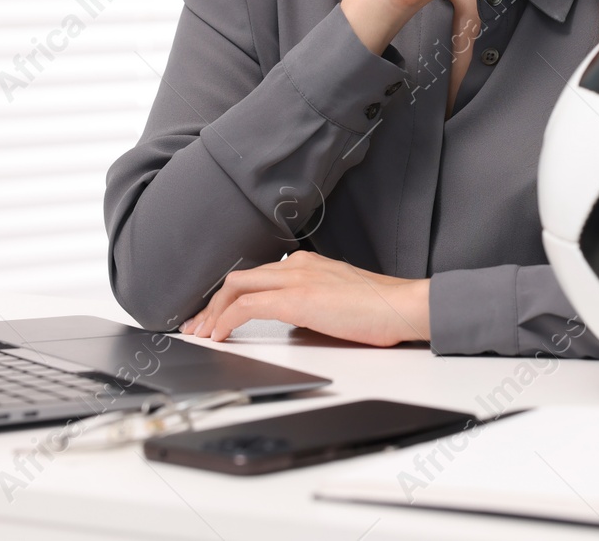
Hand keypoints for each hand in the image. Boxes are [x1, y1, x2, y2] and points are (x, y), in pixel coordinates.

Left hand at [178, 251, 430, 346]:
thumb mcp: (337, 304)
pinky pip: (246, 306)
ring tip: (200, 334)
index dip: (228, 296)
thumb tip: (293, 324)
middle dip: (210, 304)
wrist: (403, 306)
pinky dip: (225, 320)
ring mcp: (296, 278)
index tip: (214, 316)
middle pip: (238, 279)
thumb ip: (311, 308)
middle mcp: (297, 264)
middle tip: (195, 326)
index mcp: (307, 263)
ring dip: (212, 313)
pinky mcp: (296, 298)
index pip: (256, 275)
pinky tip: (218, 336)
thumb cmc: (380, 310)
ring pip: (236, 288)